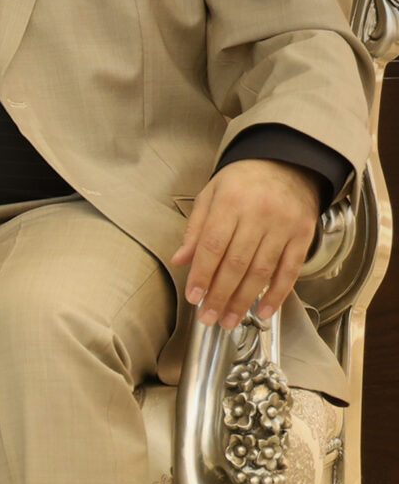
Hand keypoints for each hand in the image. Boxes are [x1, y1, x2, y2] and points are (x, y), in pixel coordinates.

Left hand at [171, 158, 323, 331]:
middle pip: (236, 263)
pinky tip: (263, 311)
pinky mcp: (303, 236)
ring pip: (262, 271)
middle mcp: (259, 215)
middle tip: (208, 318)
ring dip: (244, 300)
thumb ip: (196, 229)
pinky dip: (277, 294)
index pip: (213, 245)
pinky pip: (290, 271)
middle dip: (220, 295)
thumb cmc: (243, 181)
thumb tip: (180, 260)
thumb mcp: (211, 195)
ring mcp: (284, 226)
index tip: (193, 297)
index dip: (202, 274)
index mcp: (231, 203)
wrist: (288, 163)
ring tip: (229, 320)